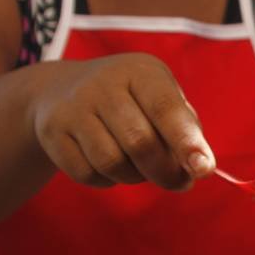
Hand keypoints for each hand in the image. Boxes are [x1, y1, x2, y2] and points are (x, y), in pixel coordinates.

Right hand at [28, 54, 214, 189]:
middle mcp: (103, 83)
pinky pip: (87, 173)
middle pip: (140, 143)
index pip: (166, 109)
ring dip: (134, 177)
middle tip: (179, 182)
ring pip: (112, 162)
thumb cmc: (132, 102)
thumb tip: (200, 167)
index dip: (186, 142)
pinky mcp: (52, 131)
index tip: (203, 169)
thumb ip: (185, 130)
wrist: (59, 90)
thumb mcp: (161, 101)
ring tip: (139, 167)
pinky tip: (109, 166)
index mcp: (140, 71)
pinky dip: (107, 180)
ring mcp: (73, 106)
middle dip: (165, 172)